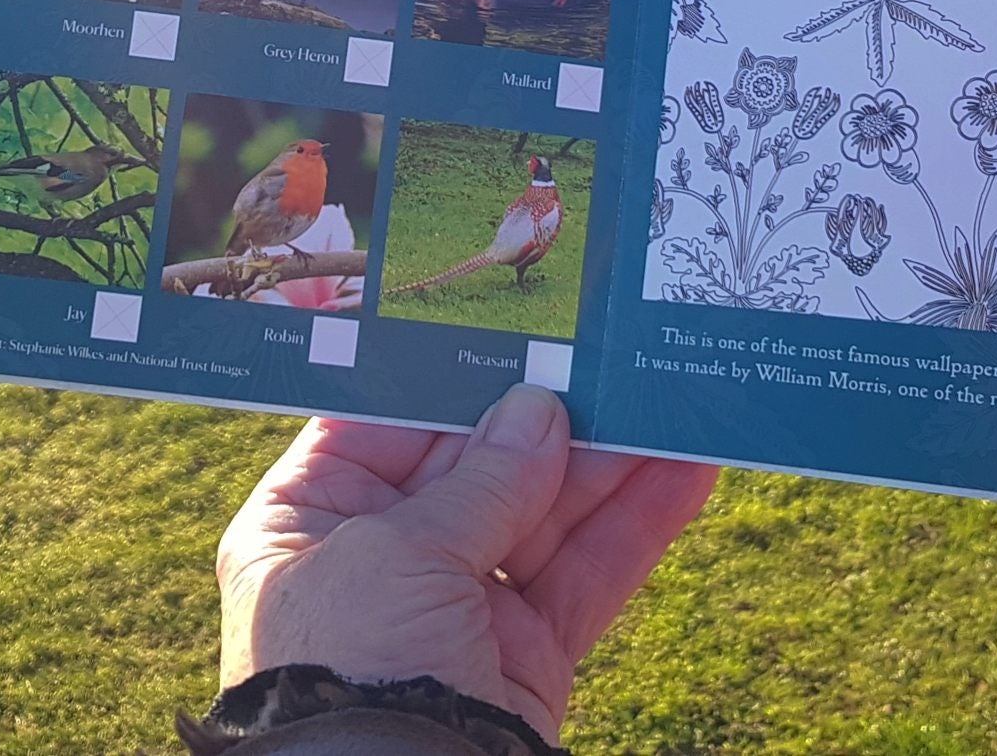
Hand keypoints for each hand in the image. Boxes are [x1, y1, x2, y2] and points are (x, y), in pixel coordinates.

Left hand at [218, 385, 719, 739]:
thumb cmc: (351, 672)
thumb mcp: (400, 555)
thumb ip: (481, 482)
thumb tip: (540, 410)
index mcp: (308, 521)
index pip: (383, 422)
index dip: (453, 375)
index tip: (519, 323)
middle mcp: (381, 559)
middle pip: (478, 463)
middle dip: (551, 412)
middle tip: (615, 349)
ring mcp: (457, 611)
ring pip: (545, 516)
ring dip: (612, 460)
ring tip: (670, 395)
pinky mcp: (524, 659)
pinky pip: (586, 577)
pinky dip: (638, 527)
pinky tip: (688, 472)